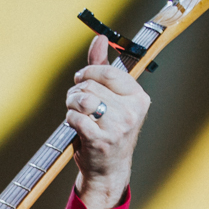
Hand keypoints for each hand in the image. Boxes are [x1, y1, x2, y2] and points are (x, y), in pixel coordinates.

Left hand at [64, 33, 150, 208]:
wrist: (109, 169)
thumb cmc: (109, 130)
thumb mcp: (112, 99)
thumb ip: (103, 67)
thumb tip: (99, 38)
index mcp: (139, 98)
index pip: (109, 73)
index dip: (88, 73)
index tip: (81, 80)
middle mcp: (132, 112)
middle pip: (92, 85)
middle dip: (77, 90)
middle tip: (76, 101)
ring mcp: (117, 128)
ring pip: (83, 99)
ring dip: (71, 103)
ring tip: (73, 110)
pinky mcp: (100, 141)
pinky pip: (76, 117)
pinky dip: (70, 119)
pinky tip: (75, 125)